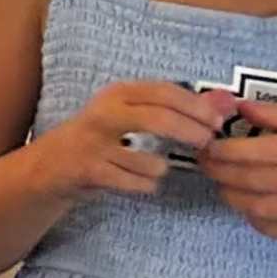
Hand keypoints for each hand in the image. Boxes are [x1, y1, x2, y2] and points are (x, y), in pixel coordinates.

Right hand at [29, 81, 208, 198]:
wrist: (48, 165)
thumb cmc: (101, 137)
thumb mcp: (135, 114)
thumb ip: (183, 108)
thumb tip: (228, 102)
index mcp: (118, 94)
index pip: (164, 91)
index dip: (196, 107)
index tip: (217, 122)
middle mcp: (103, 114)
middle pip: (158, 119)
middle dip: (190, 134)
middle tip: (206, 144)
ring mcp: (94, 144)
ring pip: (150, 160)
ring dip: (162, 168)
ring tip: (157, 168)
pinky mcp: (89, 171)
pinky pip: (136, 183)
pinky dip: (146, 185)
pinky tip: (140, 181)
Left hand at [204, 100, 276, 243]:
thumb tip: (239, 105)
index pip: (256, 152)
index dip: (222, 151)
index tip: (206, 145)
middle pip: (251, 180)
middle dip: (218, 172)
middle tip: (204, 163)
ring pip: (257, 207)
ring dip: (230, 196)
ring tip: (222, 182)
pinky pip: (273, 229)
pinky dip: (252, 219)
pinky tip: (248, 204)